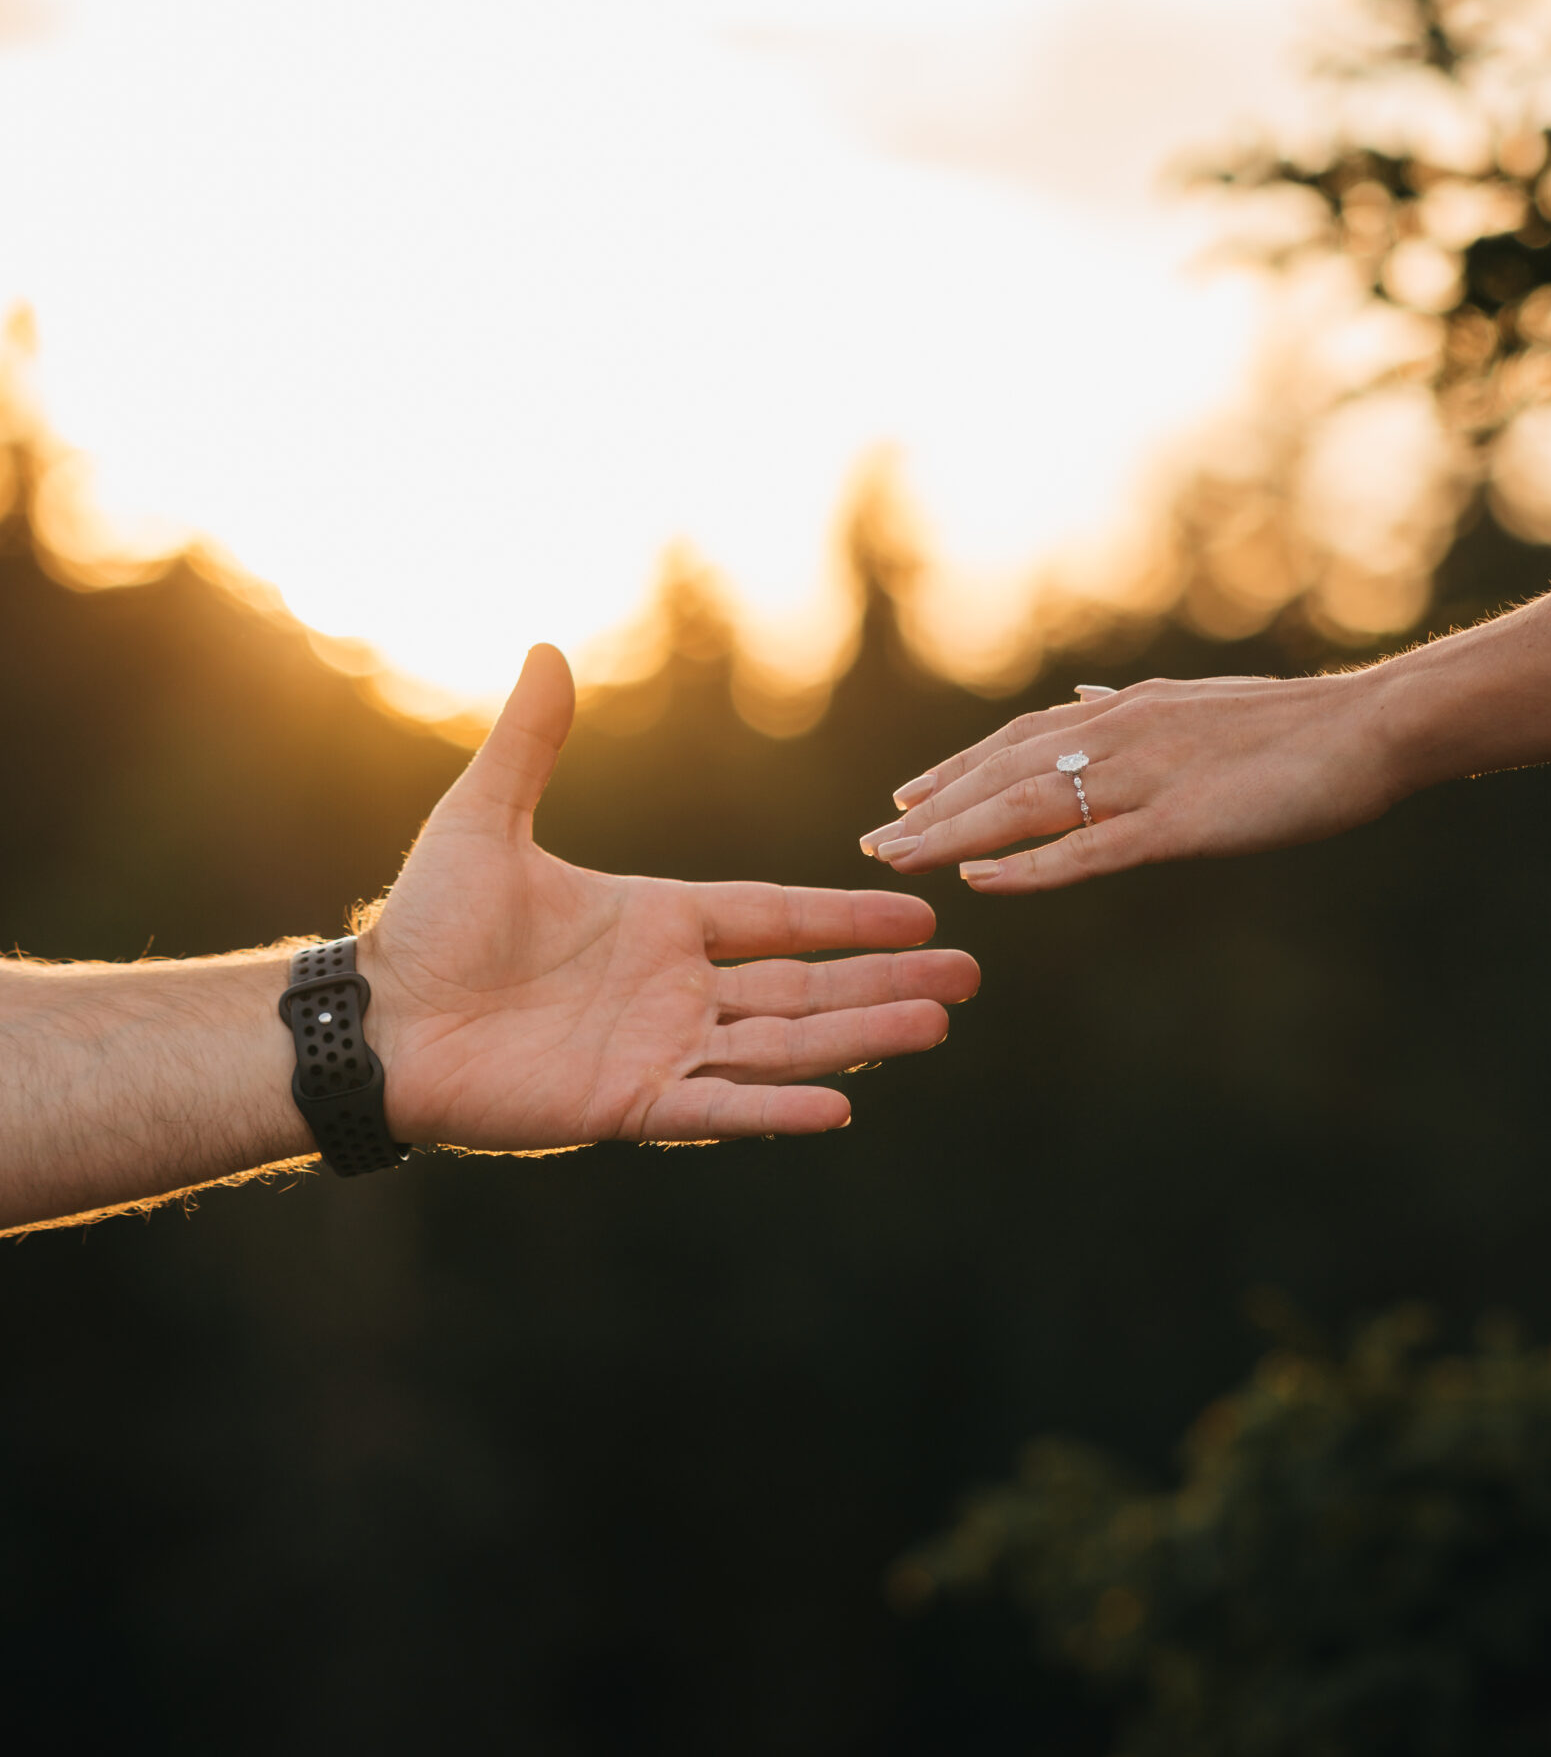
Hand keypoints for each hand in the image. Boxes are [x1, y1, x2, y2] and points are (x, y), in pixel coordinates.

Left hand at [367, 645, 977, 1141]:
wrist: (375, 1021)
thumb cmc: (426, 924)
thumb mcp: (485, 819)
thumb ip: (530, 743)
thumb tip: (545, 647)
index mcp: (656, 920)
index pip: (774, 918)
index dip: (846, 918)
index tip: (921, 915)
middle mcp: (672, 989)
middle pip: (802, 986)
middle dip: (884, 982)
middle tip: (969, 979)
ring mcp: (657, 1048)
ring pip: (782, 1044)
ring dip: (859, 1036)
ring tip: (936, 1026)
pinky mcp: (628, 1105)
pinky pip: (718, 1106)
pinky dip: (777, 1109)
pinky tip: (843, 1105)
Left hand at [856, 669, 1398, 892]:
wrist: (1368, 726)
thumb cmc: (1295, 724)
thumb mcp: (1196, 702)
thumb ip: (1133, 708)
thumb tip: (1085, 697)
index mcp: (1124, 709)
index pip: (1018, 740)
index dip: (958, 771)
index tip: (908, 800)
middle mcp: (1118, 733)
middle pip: (1003, 774)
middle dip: (934, 809)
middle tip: (874, 844)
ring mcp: (1145, 778)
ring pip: (1026, 808)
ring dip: (955, 835)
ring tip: (898, 862)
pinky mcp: (1178, 824)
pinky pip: (1088, 848)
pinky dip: (1029, 866)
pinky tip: (982, 882)